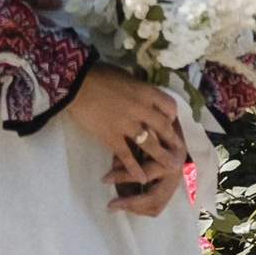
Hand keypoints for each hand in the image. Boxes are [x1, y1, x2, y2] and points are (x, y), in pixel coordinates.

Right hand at [64, 63, 186, 207]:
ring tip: (171, 166)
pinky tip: (141, 179)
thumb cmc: (99, 76)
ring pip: (149, 144)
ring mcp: (126, 125)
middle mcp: (140, 109)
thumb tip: (145, 96)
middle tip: (179, 149)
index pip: (169, 106)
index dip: (172, 116)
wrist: (76, 84)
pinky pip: (126, 155)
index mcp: (145, 91)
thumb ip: (138, 89)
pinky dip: (135, 168)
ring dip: (162, 156)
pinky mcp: (112, 137)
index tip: (171, 122)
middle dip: (172, 139)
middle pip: (163, 127)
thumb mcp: (125, 77)